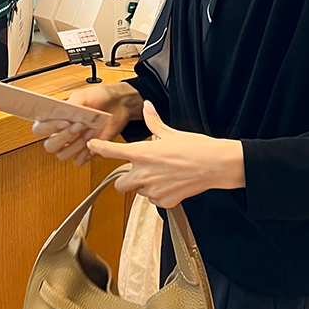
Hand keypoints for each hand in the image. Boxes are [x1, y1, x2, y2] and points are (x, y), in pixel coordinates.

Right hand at [31, 81, 143, 165]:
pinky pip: (79, 161)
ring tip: (90, 130)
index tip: (64, 121)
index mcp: (55, 118)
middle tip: (78, 126)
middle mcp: (61, 133)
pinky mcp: (86, 152)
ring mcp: (73, 144)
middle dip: (63, 138)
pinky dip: (85, 153)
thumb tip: (66, 110)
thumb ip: (74, 102)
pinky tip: (94, 141)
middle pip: (50, 146)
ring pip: (63, 155)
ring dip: (76, 145)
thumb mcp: (85, 95)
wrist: (119, 104)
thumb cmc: (99, 97)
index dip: (48, 128)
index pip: (39, 129)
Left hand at [86, 101, 244, 208]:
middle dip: (125, 178)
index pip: (111, 151)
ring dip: (143, 185)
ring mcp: (153, 190)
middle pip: (120, 184)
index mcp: (142, 153)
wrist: (215, 164)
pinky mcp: (165, 201)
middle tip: (138, 170)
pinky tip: (170, 183)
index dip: (99, 148)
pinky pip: (153, 200)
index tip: (93, 146)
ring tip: (161, 174)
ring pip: (138, 192)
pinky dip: (158, 193)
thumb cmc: (195, 147)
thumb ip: (153, 122)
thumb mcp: (171, 132)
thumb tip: (148, 107)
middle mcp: (143, 173)